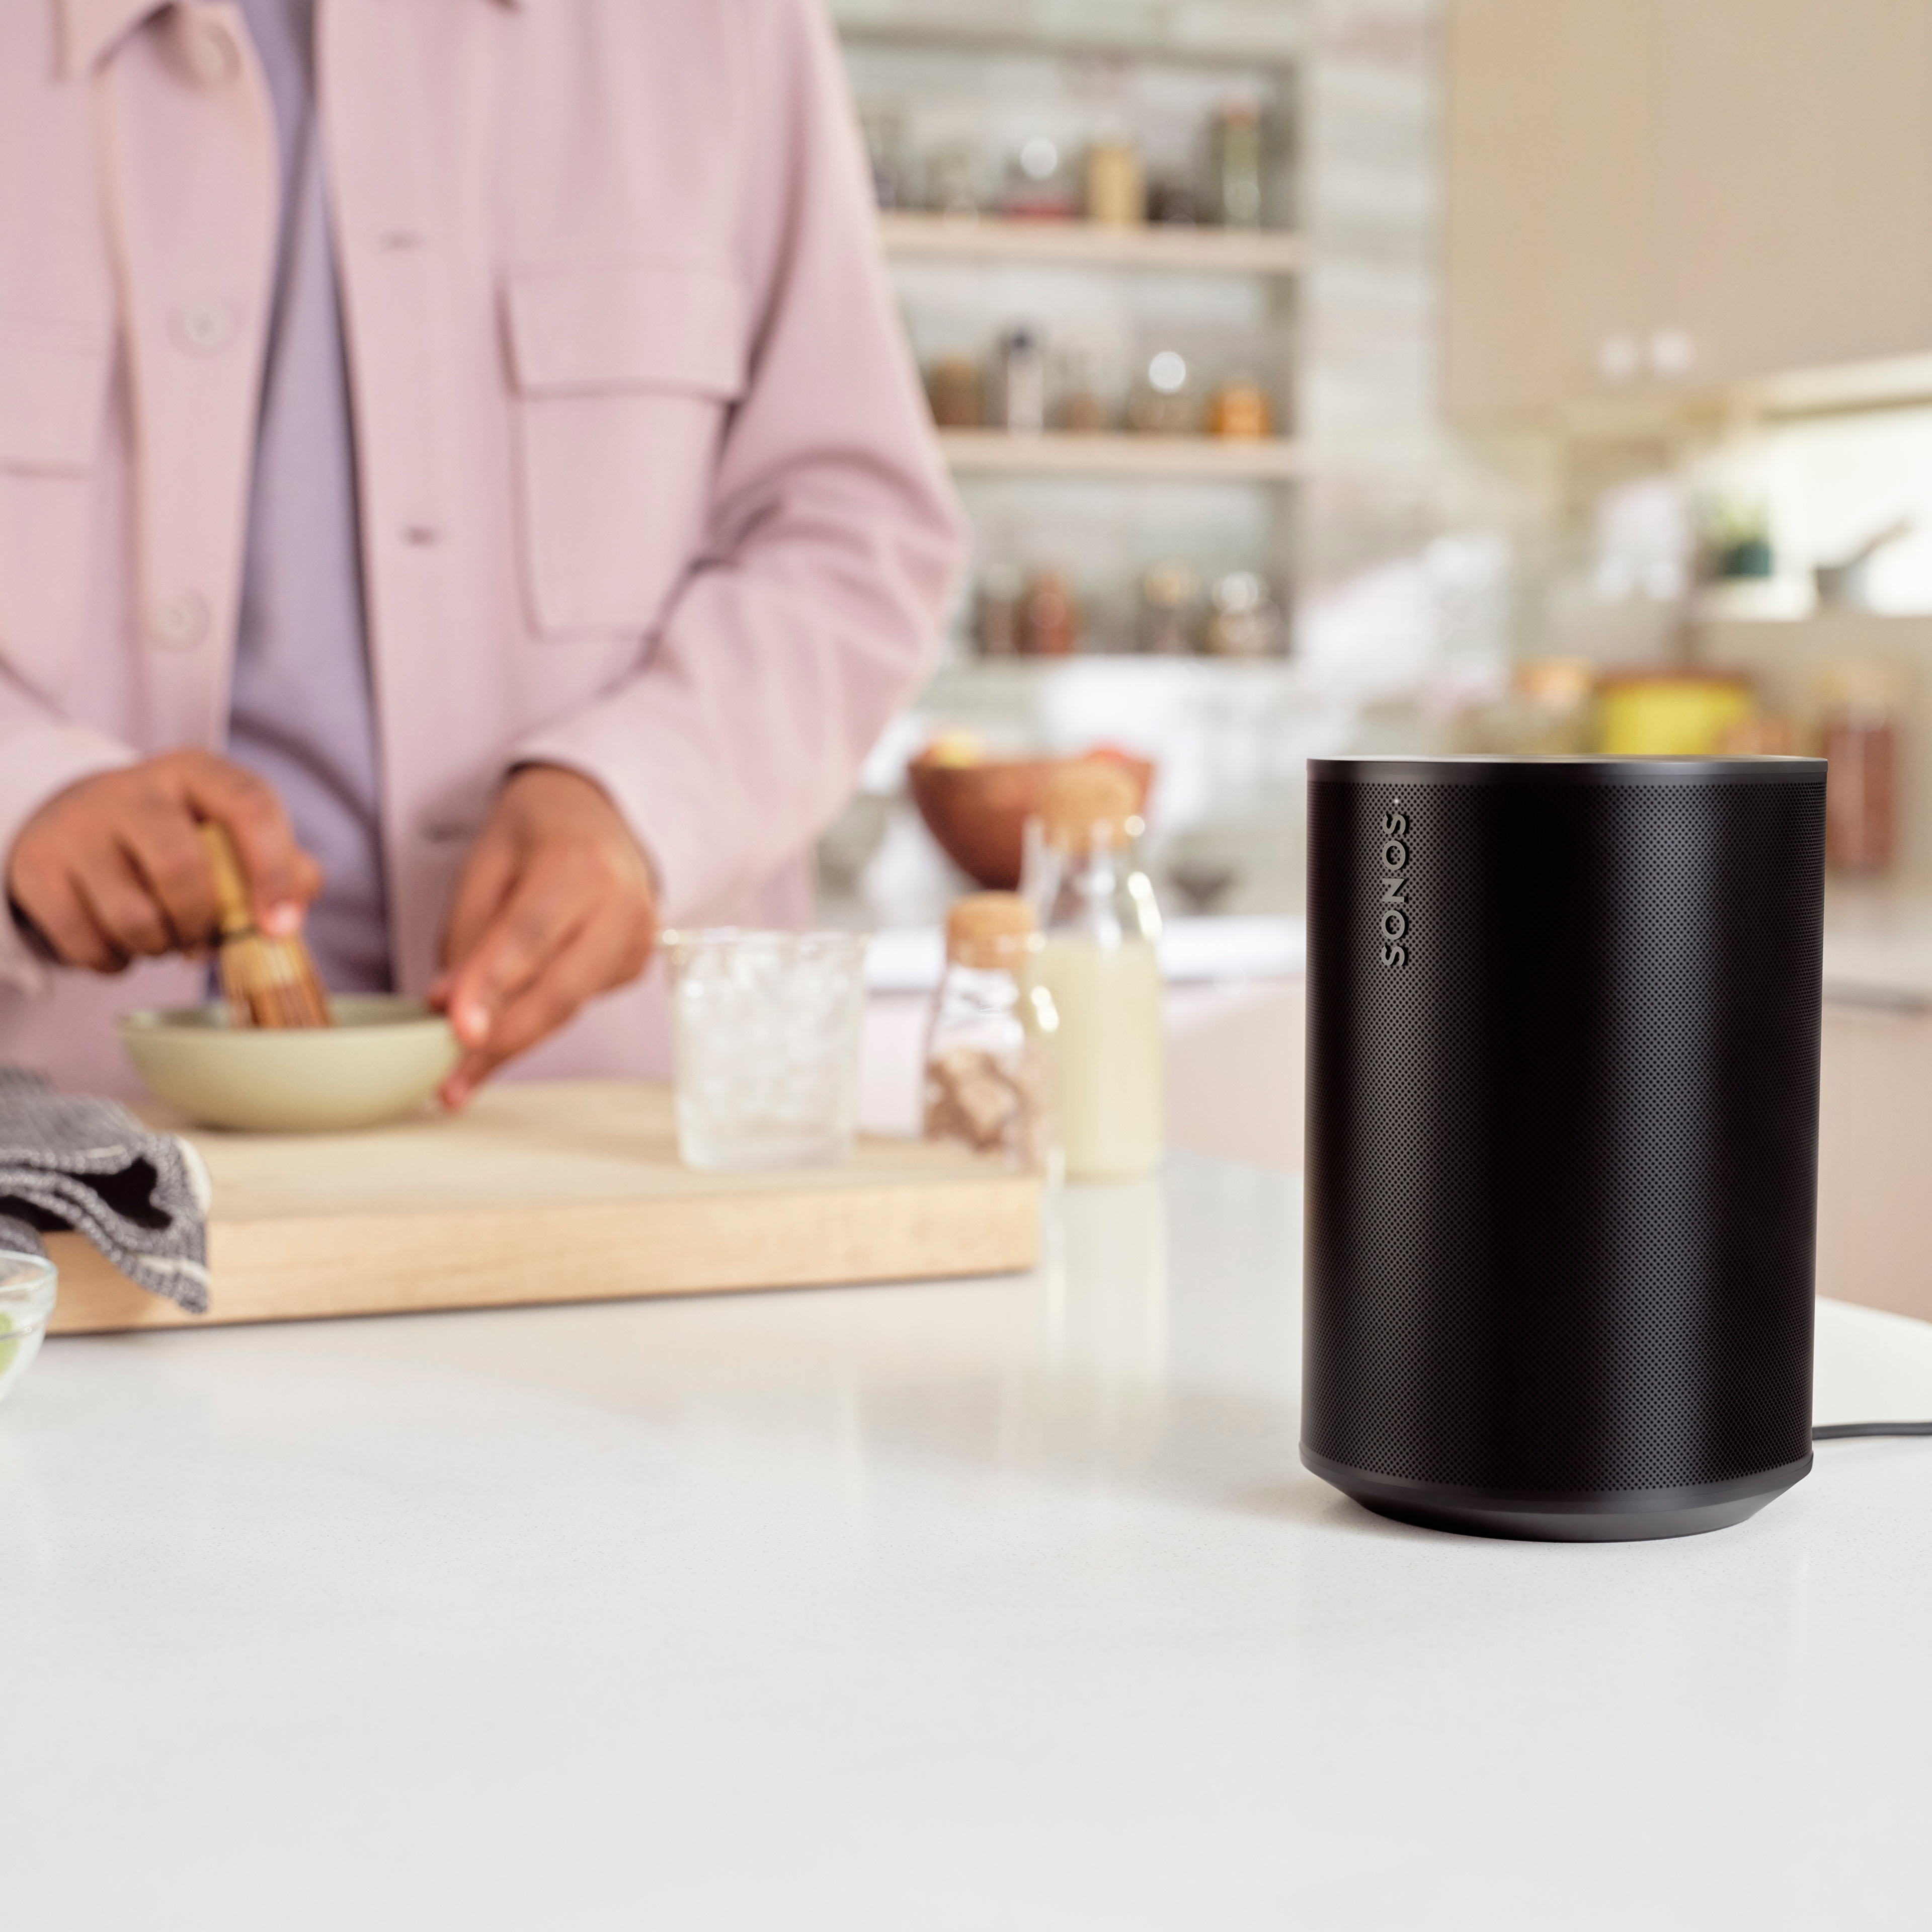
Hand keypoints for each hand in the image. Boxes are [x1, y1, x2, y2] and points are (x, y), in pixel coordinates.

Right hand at [6, 751, 321, 971]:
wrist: (75, 820)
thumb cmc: (174, 835)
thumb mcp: (227, 832)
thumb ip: (281, 860)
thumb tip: (305, 890)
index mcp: (196, 772)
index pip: (249, 806)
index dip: (272, 871)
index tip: (279, 926)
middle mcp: (134, 789)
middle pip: (182, 869)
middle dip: (203, 923)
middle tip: (205, 940)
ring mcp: (79, 826)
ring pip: (133, 916)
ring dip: (160, 947)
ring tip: (164, 938)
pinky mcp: (37, 867)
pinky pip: (86, 941)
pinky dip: (114, 961)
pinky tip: (123, 946)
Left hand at [433, 765, 657, 1106]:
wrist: (596, 814)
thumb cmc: (533, 835)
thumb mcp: (484, 863)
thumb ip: (467, 932)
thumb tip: (448, 1006)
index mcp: (580, 863)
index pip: (529, 936)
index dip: (493, 987)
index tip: (457, 1031)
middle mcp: (623, 903)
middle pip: (560, 989)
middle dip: (502, 1040)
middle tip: (450, 1082)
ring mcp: (638, 938)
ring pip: (569, 1008)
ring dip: (512, 1044)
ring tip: (461, 1077)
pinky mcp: (636, 965)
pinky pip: (578, 1004)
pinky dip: (535, 1023)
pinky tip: (502, 1033)